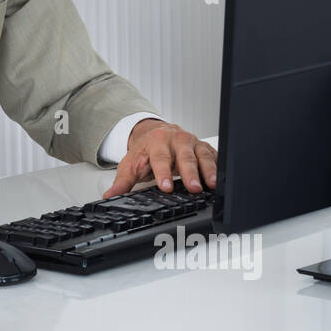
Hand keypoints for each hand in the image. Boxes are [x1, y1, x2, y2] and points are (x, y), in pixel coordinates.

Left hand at [102, 118, 216, 198]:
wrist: (156, 133)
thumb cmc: (145, 151)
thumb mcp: (131, 165)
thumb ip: (122, 182)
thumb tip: (109, 196)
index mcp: (156, 142)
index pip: (160, 158)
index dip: (163, 173)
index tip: (166, 187)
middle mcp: (176, 140)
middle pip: (184, 156)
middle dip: (189, 173)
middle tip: (193, 188)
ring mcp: (192, 143)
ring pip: (202, 155)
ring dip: (208, 170)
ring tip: (212, 184)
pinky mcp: (204, 147)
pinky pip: (214, 156)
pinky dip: (218, 167)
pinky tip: (221, 179)